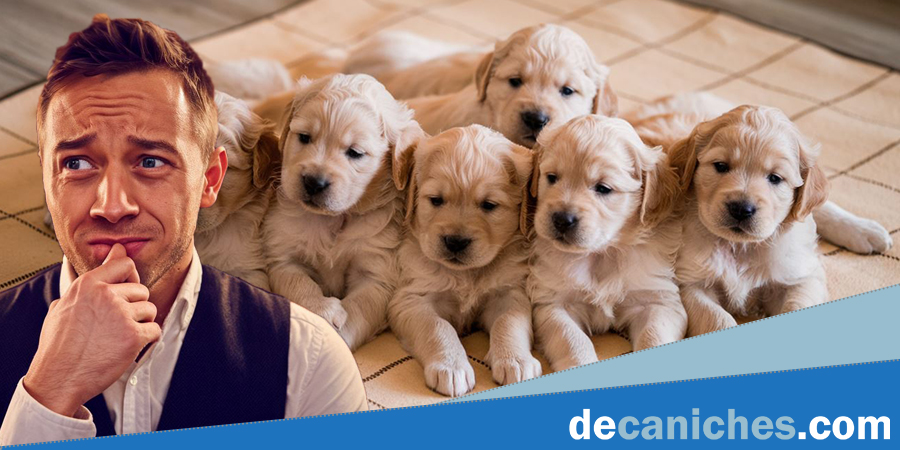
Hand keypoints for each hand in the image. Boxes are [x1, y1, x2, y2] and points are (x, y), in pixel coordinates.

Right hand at [22, 244, 160, 416]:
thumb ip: (84, 285)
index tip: (129, 284)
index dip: (130, 275)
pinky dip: (148, 339)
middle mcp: (107, 295)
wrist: (58, 378)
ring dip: (142, 322)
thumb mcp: (62, 307)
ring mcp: (122, 315)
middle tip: (119, 323)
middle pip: (141, 289)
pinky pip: (155, 330)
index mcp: (88, 284)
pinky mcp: (134, 336)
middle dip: (135, 305)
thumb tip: (104, 262)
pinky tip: (131, 346)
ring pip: (150, 309)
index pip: (124, 263)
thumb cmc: (58, 345)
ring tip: (121, 335)